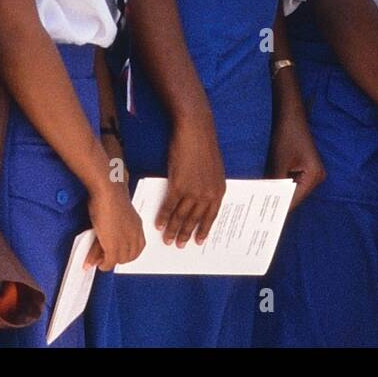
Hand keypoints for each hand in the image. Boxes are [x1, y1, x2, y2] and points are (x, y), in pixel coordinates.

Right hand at [86, 180, 144, 270]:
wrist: (109, 191)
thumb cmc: (111, 195)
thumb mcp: (117, 213)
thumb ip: (116, 226)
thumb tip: (108, 236)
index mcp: (137, 225)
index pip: (138, 246)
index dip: (128, 253)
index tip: (120, 255)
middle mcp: (134, 234)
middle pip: (131, 255)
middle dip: (120, 259)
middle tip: (109, 260)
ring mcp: (124, 240)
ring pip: (121, 260)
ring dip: (111, 263)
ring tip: (103, 262)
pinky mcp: (113, 244)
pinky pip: (110, 262)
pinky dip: (105, 265)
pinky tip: (101, 264)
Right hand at [160, 117, 225, 247]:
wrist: (196, 131)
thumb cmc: (204, 147)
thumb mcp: (213, 170)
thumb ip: (208, 186)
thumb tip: (199, 200)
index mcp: (219, 190)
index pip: (211, 216)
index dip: (204, 229)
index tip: (198, 241)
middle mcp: (207, 194)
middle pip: (195, 220)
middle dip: (186, 234)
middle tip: (179, 245)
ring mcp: (193, 191)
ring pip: (181, 216)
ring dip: (172, 229)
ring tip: (167, 239)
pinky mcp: (178, 185)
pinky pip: (169, 206)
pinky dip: (163, 217)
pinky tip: (158, 224)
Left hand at [267, 107, 325, 209]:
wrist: (290, 115)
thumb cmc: (286, 136)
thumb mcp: (278, 163)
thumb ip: (275, 184)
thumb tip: (265, 201)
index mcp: (314, 176)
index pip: (295, 199)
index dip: (280, 208)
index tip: (265, 220)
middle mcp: (316, 177)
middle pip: (295, 196)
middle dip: (278, 201)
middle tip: (259, 214)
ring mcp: (311, 172)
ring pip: (292, 189)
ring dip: (279, 193)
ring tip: (261, 204)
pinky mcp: (305, 167)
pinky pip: (292, 181)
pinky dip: (281, 184)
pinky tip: (268, 189)